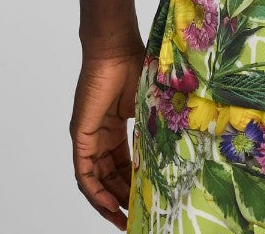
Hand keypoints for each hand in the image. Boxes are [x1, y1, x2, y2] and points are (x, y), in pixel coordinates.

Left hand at [70, 46, 144, 228]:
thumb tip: (182, 141)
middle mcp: (100, 135)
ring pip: (95, 179)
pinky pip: (84, 172)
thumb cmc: (136, 64)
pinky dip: (94, 192)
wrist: (117, 47)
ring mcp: (89, 136)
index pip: (122, 164)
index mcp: (116, 126)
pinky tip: (107, 206)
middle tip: (137, 217)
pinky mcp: (82, 135)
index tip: (146, 200)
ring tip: (123, 219)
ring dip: (107, 202)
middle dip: (122, 198)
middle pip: (109, 176)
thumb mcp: (152, 102)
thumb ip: (159, 122)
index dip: (132, 184)